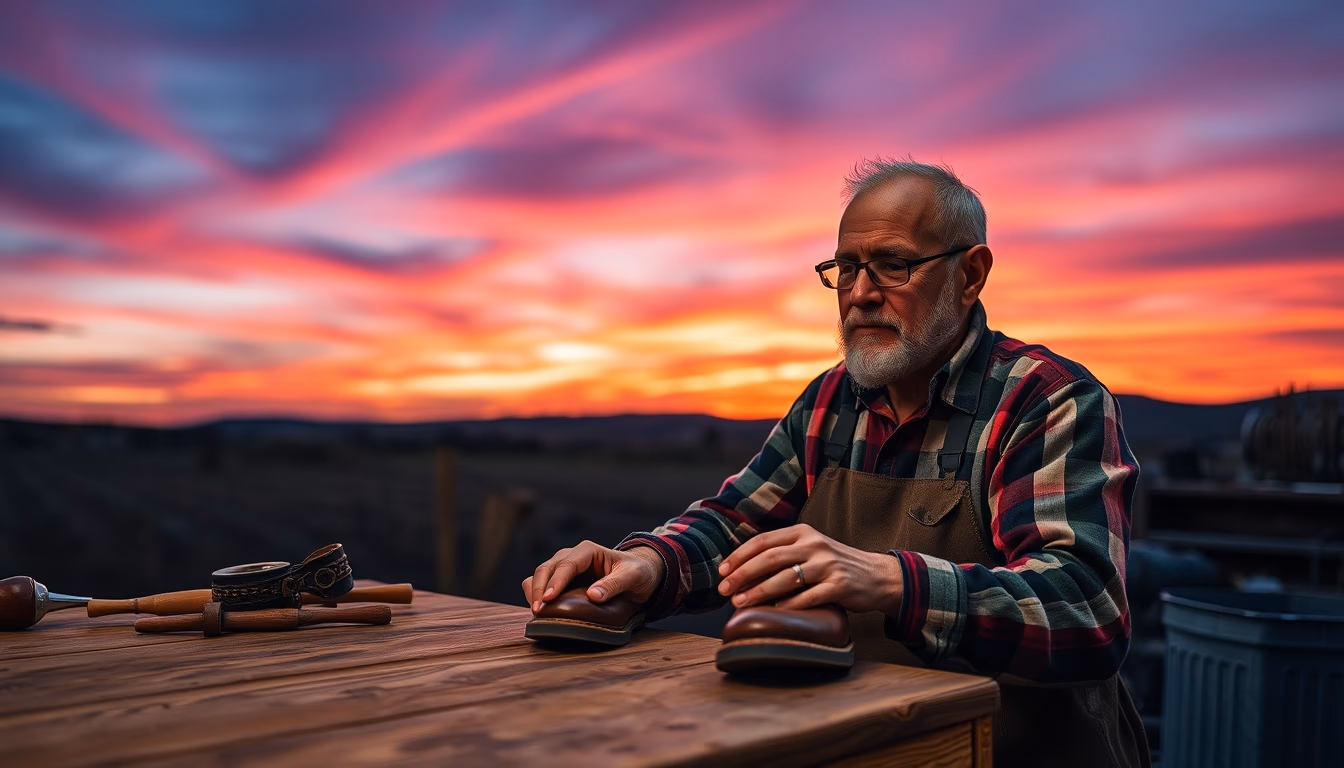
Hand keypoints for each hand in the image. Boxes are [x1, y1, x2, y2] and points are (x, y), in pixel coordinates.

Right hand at [522, 541, 664, 613]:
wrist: (640, 574)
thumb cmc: (637, 572)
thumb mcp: (632, 576)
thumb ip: (614, 584)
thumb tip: (592, 596)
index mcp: (587, 551)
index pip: (566, 565)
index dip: (555, 582)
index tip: (548, 599)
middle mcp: (572, 556)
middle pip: (546, 568)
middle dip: (539, 588)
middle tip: (538, 611)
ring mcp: (565, 567)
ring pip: (540, 575)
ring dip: (535, 591)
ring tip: (536, 612)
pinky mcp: (562, 580)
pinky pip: (542, 584)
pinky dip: (537, 595)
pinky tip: (540, 610)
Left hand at [716, 524, 902, 614]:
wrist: (877, 575)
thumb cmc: (835, 565)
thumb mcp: (811, 549)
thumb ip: (784, 552)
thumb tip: (743, 568)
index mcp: (803, 533)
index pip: (763, 541)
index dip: (739, 556)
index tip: (722, 571)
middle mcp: (814, 545)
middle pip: (770, 557)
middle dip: (743, 574)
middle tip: (724, 590)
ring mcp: (828, 565)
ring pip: (786, 577)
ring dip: (759, 591)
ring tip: (741, 602)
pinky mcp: (840, 585)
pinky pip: (809, 596)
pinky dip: (790, 605)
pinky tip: (775, 612)